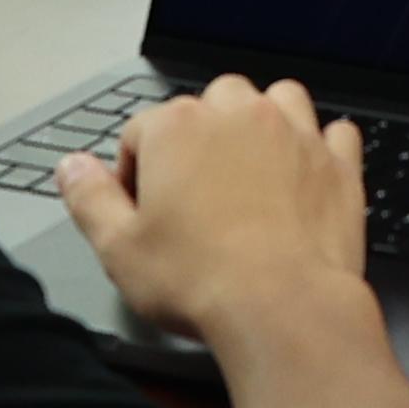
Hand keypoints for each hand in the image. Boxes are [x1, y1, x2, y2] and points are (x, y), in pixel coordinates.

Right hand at [58, 74, 372, 340]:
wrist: (281, 306)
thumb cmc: (199, 280)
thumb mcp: (118, 248)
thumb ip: (90, 198)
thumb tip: (71, 167)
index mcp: (178, 128)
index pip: (142, 131)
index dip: (135, 172)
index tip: (143, 210)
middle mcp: (240, 115)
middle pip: (212, 103)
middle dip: (200, 138)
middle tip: (194, 194)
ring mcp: (295, 133)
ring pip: (276, 100)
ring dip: (263, 124)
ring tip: (249, 172)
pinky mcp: (337, 161)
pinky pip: (334, 132)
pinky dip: (321, 147)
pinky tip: (306, 175)